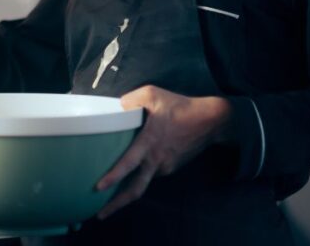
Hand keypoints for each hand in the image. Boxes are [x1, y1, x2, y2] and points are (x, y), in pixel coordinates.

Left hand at [95, 85, 231, 218]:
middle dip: (116, 205)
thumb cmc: (181, 107)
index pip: (128, 164)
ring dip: (127, 188)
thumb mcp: (152, 94)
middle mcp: (156, 160)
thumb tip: (117, 107)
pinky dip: (141, 173)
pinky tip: (134, 169)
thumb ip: (130, 100)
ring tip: (109, 194)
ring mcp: (165, 166)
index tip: (99, 188)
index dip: (113, 177)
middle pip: (135, 189)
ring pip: (142, 180)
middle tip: (100, 215)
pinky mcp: (171, 167)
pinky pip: (151, 172)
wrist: (211, 121)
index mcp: (149, 142)